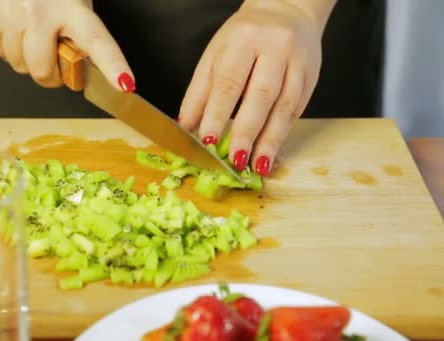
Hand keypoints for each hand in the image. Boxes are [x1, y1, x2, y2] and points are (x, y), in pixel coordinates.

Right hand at [0, 0, 135, 90]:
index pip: (96, 40)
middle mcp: (40, 12)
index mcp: (71, 7)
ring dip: (26, 58)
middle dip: (49, 74)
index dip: (112, 65)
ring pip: (18, 64)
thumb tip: (88, 62)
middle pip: (43, 70)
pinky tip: (12, 25)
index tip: (124, 84)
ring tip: (31, 33)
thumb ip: (80, 27)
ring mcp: (11, 16)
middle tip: (54, 59)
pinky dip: (5, 45)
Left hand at [178, 0, 334, 175]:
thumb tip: (186, 127)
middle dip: (246, 131)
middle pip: (261, 95)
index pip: (229, 81)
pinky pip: (298, 110)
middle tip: (234, 160)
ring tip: (256, 165)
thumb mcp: (215, 54)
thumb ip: (200, 92)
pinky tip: (271, 152)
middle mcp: (275, 48)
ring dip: (269, 140)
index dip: (217, 114)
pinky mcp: (312, 76)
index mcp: (244, 38)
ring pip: (285, 106)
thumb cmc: (244, 36)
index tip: (207, 140)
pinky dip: (283, 134)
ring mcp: (298, 62)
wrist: (288, 10)